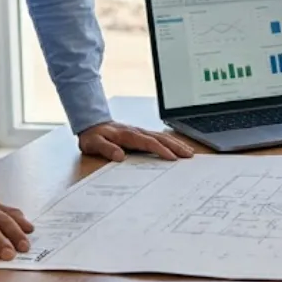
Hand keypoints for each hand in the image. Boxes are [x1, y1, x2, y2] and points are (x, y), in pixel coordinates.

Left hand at [78, 121, 195, 161]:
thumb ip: (106, 149)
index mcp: (128, 135)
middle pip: (161, 138)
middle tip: (189, 155)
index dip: (161, 150)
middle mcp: (138, 132)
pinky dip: (170, 141)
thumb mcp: (94, 143)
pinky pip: (159, 137)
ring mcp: (141, 132)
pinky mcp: (141, 134)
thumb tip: (120, 156)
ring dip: (176, 143)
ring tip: (189, 151)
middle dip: (176, 146)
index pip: (149, 143)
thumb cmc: (93, 136)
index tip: (173, 158)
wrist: (91, 123)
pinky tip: (177, 146)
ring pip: (162, 136)